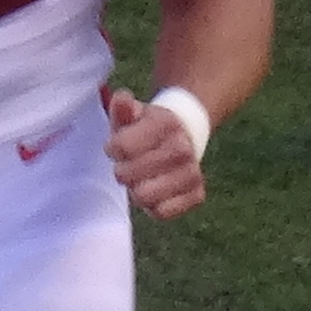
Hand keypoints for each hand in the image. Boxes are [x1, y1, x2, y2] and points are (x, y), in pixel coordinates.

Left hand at [101, 83, 207, 218]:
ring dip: (136, 190)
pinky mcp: (197, 195)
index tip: (118, 146)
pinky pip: (161, 213)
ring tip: (142, 178)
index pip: (121, 148)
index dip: (113, 149)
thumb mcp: (132, 114)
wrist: (183, 138)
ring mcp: (192, 173)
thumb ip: (122, 108)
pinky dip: (153, 206)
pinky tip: (156, 190)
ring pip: (144, 197)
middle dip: (122, 171)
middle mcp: (183, 148)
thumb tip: (122, 98)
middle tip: (129, 164)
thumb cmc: (147, 128)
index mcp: (167, 123)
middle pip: (127, 175)